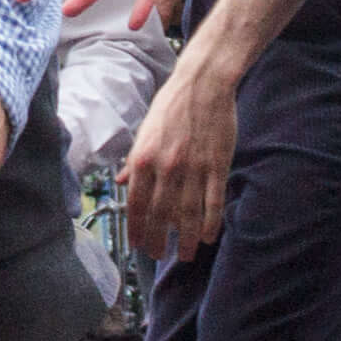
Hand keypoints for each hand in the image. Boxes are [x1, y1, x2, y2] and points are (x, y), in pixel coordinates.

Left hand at [120, 55, 237, 262]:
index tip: (138, 246)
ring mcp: (193, 167)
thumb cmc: (171, 106)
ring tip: (186, 255)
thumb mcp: (144, 132)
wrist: (203, 84)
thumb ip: (134, 162)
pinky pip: (213, 201)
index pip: (137, 204)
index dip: (138, 229)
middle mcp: (166, 167)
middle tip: (160, 256)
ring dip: (187, 239)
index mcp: (143, 159)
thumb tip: (123, 183)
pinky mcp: (217, 164)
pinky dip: (211, 222)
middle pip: (161, 215)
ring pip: (189, 213)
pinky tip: (210, 236)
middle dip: (160, 240)